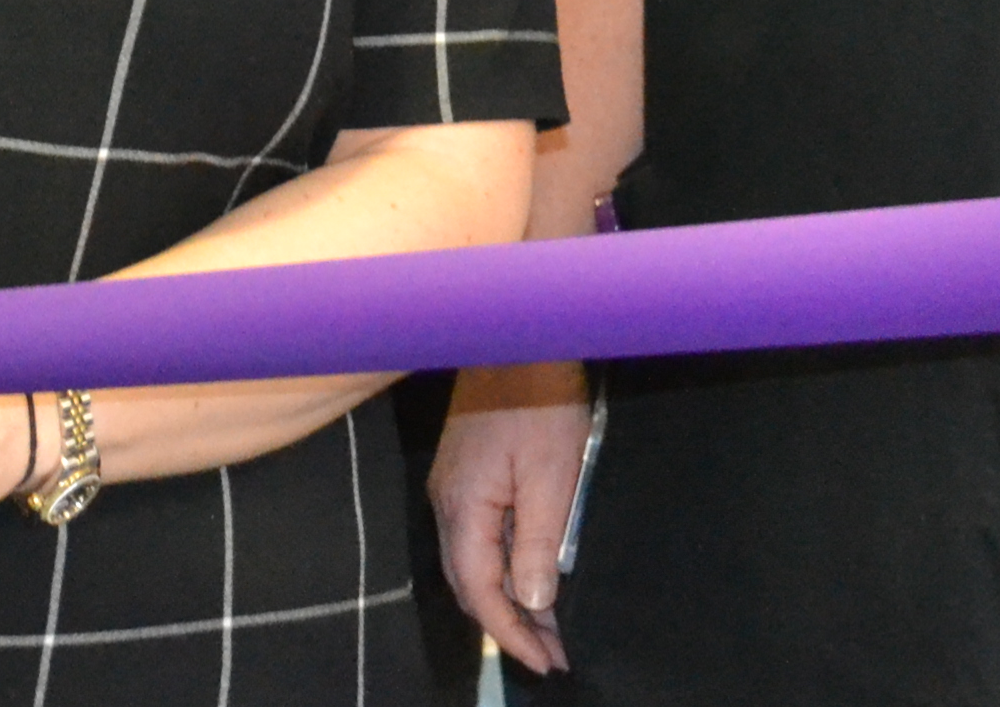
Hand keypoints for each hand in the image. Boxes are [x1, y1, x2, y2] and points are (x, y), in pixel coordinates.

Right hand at [432, 362, 591, 676]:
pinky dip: (505, 566)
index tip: (547, 663)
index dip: (511, 634)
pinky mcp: (466, 474)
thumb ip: (539, 541)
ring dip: (509, 598)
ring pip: (473, 562)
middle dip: (510, 625)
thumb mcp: (551, 474)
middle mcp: (447, 503)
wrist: (519, 336)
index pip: (480, 591)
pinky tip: (532, 574)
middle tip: (552, 657)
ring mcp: (453, 487)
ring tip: (549, 628)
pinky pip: (479, 537)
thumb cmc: (540, 401)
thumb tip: (533, 601)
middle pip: (470, 583)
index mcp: (463, 506)